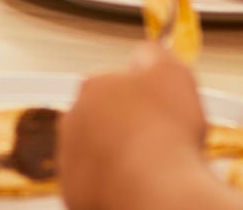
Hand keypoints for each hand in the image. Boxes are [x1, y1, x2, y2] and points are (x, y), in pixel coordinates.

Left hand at [58, 50, 208, 209]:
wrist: (155, 190)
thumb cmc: (165, 134)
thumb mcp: (173, 73)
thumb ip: (154, 55)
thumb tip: (146, 51)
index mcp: (93, 85)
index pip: (112, 83)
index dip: (140, 97)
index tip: (158, 110)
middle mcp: (73, 118)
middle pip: (100, 117)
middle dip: (122, 125)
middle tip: (155, 140)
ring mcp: (69, 156)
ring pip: (93, 150)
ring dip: (114, 155)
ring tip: (147, 167)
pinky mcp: (72, 190)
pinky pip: (92, 182)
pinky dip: (110, 183)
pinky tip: (134, 184)